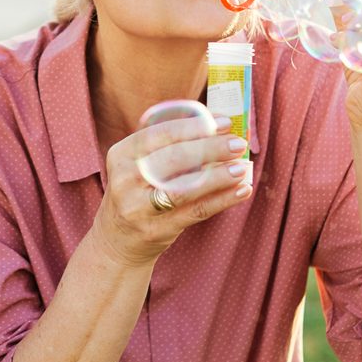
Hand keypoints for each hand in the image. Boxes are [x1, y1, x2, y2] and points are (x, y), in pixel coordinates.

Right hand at [93, 114, 252, 267]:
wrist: (118, 239)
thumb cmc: (138, 191)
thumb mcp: (138, 164)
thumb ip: (168, 145)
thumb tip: (217, 125)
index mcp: (121, 154)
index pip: (159, 134)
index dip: (193, 126)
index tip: (223, 122)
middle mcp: (126, 179)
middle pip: (173, 159)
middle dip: (210, 148)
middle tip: (237, 143)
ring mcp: (139, 207)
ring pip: (185, 188)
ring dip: (219, 176)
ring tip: (243, 167)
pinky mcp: (157, 229)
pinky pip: (196, 212)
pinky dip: (222, 200)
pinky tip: (242, 190)